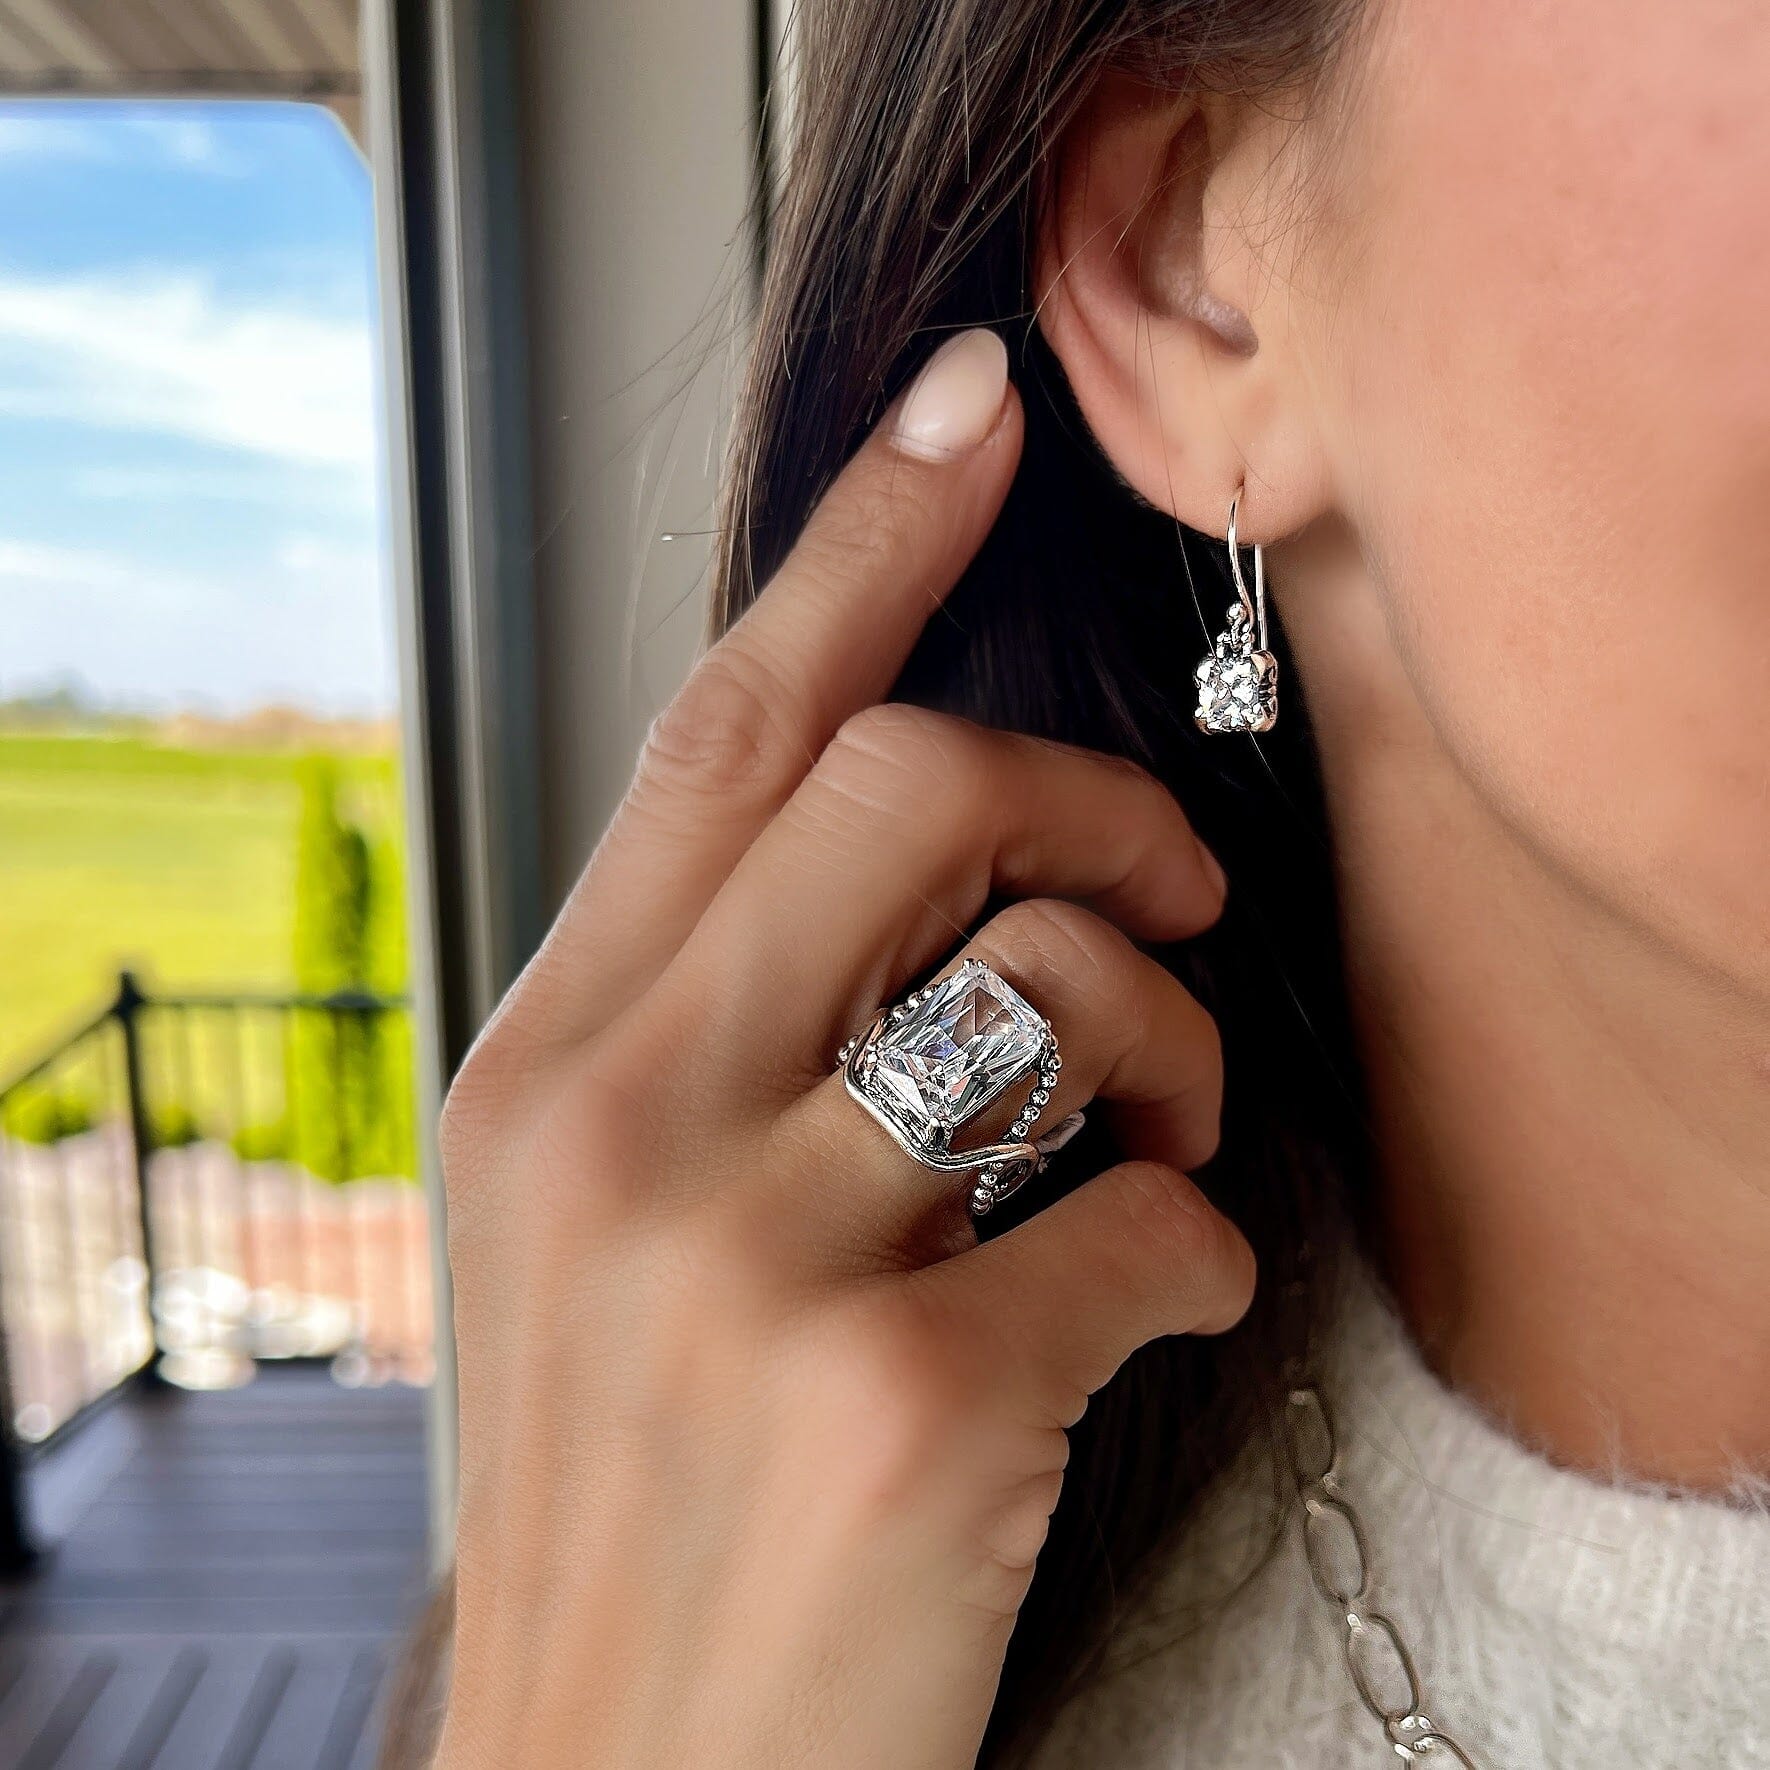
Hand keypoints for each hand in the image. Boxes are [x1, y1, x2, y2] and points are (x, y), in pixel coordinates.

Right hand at [434, 330, 1254, 1769]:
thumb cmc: (642, 1492)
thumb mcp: (604, 1231)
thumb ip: (713, 1027)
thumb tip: (908, 852)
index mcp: (546, 1063)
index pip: (716, 731)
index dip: (858, 544)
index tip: (968, 410)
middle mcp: (622, 1125)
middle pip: (914, 787)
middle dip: (1103, 810)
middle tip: (1172, 892)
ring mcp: (751, 1259)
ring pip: (1065, 981)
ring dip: (1176, 1045)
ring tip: (1159, 1141)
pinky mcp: (902, 1401)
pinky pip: (1154, 1218)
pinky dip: (1199, 1246)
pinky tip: (1146, 1303)